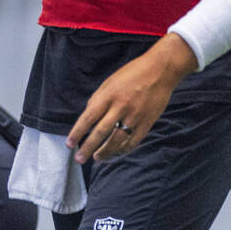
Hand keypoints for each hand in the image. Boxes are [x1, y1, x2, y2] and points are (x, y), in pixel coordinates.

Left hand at [66, 33, 196, 163]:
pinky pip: (133, 141)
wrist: (161, 70)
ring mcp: (135, 116)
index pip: (88, 118)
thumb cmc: (133, 73)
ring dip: (105, 152)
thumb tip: (88, 115)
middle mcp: (120, 107)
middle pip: (100, 133)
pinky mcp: (147, 122)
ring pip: (116, 141)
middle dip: (87, 148)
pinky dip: (123, 149)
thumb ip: (98, 98)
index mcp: (108, 95)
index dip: (77, 133)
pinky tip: (116, 152)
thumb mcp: (110, 81)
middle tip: (79, 159)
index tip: (69, 144)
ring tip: (97, 158)